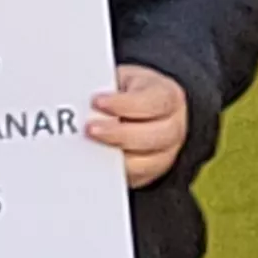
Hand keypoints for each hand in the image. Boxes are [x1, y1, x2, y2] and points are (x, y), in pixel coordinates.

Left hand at [86, 63, 191, 187]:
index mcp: (168, 97)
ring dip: (117, 156)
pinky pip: (136, 177)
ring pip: (149, 162)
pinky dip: (115, 171)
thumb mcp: (120, 80)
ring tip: (90, 146)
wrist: (132, 110)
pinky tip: (96, 161)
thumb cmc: (125, 92)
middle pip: (156, 136)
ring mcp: (166, 153)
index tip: (97, 102)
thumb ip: (108, 88)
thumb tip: (83, 99)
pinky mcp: (151, 173)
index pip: (154, 102)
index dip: (125, 104)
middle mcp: (173, 127)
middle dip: (120, 134)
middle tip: (91, 129)